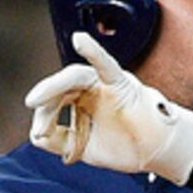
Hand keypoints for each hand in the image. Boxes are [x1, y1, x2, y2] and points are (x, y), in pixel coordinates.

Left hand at [25, 32, 192, 181]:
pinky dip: (93, 51)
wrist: (157, 152)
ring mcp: (106, 83)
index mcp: (84, 100)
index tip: (39, 134)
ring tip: (35, 100)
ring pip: (74, 77)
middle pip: (62, 88)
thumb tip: (36, 135)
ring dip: (52, 87)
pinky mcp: (121, 83)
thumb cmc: (126, 146)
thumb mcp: (83, 146)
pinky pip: (106, 65)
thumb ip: (59, 140)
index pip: (56, 100)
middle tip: (39, 129)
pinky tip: (80, 40)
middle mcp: (93, 88)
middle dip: (45, 107)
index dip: (44, 116)